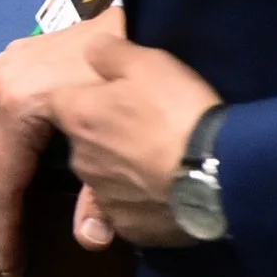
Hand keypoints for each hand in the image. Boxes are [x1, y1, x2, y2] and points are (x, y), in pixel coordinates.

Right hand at [0, 5, 128, 274]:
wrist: (183, 29)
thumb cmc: (154, 105)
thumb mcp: (121, 158)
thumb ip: (98, 201)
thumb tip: (87, 237)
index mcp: (18, 100)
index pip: (3, 176)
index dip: (6, 226)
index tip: (9, 265)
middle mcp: (10, 71)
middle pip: (1, 146)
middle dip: (6, 193)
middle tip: (11, 243)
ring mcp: (26, 52)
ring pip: (11, 121)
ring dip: (17, 161)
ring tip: (20, 206)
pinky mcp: (47, 45)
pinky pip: (27, 98)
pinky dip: (31, 133)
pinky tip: (39, 156)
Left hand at [49, 37, 223, 251]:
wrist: (218, 174)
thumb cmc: (178, 111)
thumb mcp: (148, 62)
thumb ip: (110, 52)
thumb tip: (89, 49)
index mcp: (77, 115)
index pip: (57, 100)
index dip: (83, 95)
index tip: (110, 95)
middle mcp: (80, 158)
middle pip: (81, 139)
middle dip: (102, 133)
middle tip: (143, 126)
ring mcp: (103, 196)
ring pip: (102, 175)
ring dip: (120, 167)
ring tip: (159, 159)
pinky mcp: (128, 227)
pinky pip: (125, 207)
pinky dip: (139, 199)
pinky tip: (165, 189)